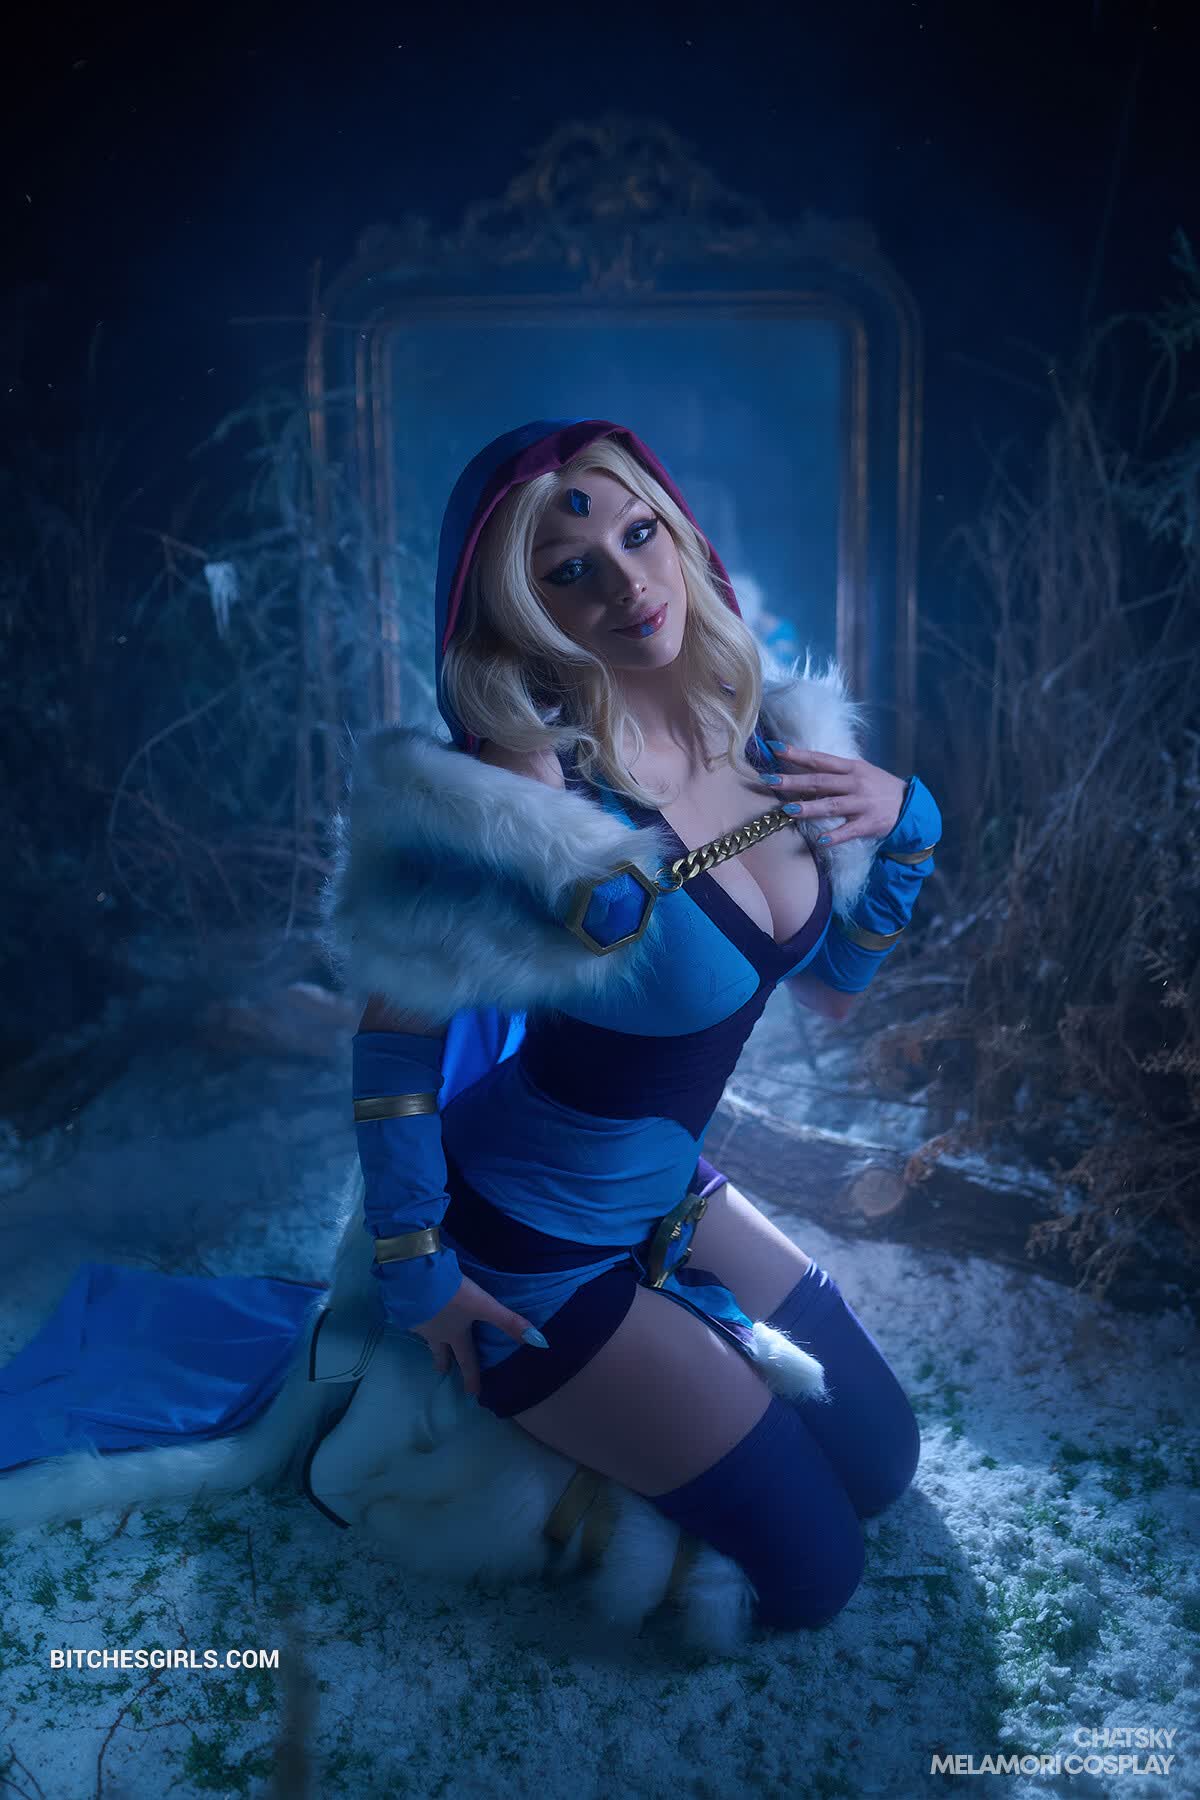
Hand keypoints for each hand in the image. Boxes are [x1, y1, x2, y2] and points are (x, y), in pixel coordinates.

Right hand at [407, 1273, 540, 1399]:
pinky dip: (415, 1317)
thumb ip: (509, 1321)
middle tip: (442, 1371)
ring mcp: (418, 1321)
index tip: (472, 1394)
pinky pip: (411, 1317)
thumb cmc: (452, 1294)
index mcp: (455, 1333)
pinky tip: (413, 1310)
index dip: (471, 1376)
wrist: (415, 1277)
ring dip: (428, 1340)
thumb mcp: (484, 1305)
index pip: (467, 1359)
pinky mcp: (405, 1307)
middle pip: (439, 1351)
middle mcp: (435, 1332)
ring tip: (428, 1338)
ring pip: (425, 1335)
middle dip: (443, 1362)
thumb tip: (540, 1342)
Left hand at [756, 745, 907, 847]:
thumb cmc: (878, 787)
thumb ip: (835, 769)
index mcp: (851, 768)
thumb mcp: (860, 771)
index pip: (819, 759)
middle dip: (793, 781)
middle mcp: (855, 783)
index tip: (775, 748)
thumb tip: (804, 762)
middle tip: (769, 781)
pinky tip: (820, 840)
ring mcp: (862, 804)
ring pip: (832, 805)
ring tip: (788, 810)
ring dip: (809, 808)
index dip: (797, 754)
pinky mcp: (869, 824)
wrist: (910, 805)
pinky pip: (849, 831)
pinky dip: (835, 836)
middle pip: (820, 781)